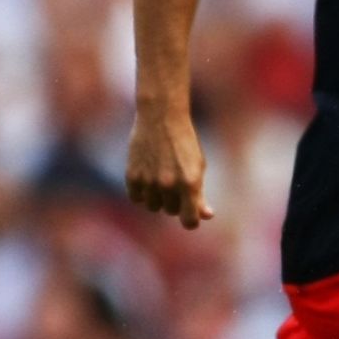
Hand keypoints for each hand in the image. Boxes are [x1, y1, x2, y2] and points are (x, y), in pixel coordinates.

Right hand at [125, 108, 213, 228]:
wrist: (161, 117)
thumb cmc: (184, 143)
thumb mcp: (197, 167)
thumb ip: (200, 194)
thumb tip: (206, 216)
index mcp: (190, 183)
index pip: (189, 221)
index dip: (191, 220)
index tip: (190, 214)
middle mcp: (168, 185)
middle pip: (171, 211)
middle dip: (175, 201)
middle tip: (176, 182)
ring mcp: (149, 181)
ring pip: (153, 207)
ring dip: (158, 198)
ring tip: (161, 178)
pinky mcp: (132, 176)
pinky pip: (137, 199)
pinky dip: (142, 193)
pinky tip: (148, 177)